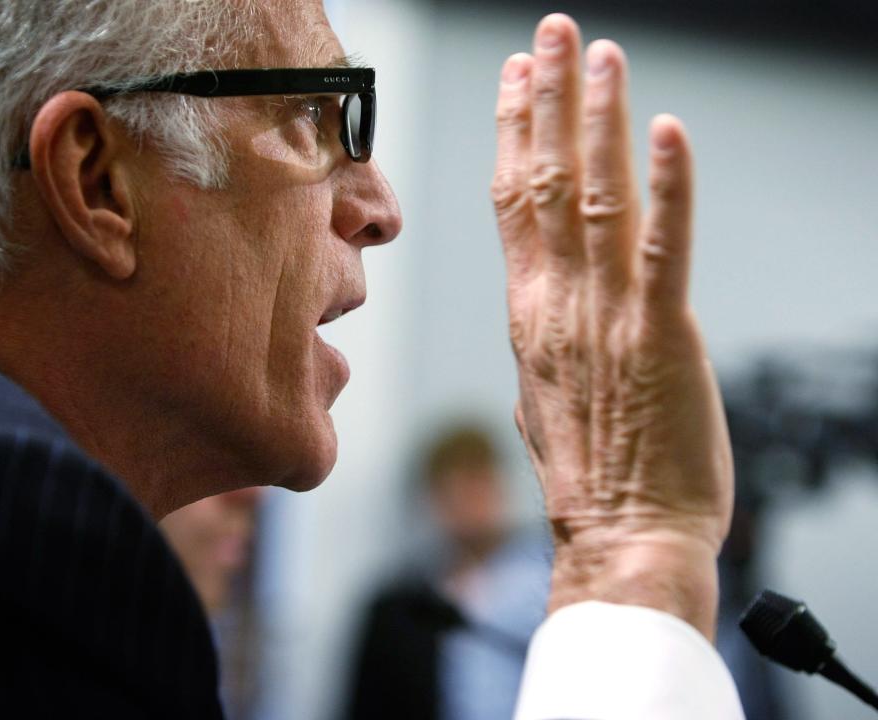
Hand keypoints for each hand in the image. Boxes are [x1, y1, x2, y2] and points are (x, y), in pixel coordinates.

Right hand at [492, 14, 732, 638]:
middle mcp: (557, 304)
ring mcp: (606, 316)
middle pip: (544, 182)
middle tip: (550, 35)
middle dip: (547, 101)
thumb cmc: (587, 476)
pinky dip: (668, 187)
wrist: (619, 535)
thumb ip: (544, 348)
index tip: (516, 84)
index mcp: (529, 316)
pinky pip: (663, 247)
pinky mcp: (662, 335)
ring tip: (601, 55)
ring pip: (596, 198)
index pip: (513, 206)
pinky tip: (668, 133)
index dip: (515, 137)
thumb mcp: (544, 401)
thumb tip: (547, 321)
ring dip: (600, 120)